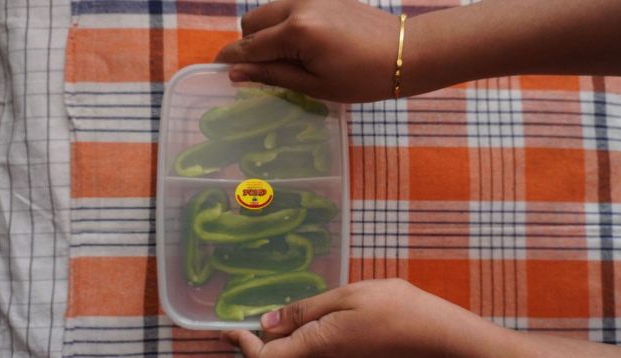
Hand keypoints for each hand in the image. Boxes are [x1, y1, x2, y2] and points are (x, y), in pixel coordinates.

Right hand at [216, 0, 399, 102]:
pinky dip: (283, 24)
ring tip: (289, 58)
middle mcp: (299, 5)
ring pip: (267, 11)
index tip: (217, 71)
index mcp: (297, 32)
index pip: (249, 46)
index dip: (230, 60)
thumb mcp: (315, 85)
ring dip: (266, 33)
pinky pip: (287, 6)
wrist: (403, 53)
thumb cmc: (363, 79)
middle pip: (251, 22)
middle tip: (265, 71)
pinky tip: (304, 44)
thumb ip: (272, 75)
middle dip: (250, 46)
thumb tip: (235, 73)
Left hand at [221, 278, 487, 357]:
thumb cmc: (392, 308)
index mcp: (316, 347)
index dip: (241, 346)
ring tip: (276, 313)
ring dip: (276, 343)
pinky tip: (307, 320)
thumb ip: (302, 311)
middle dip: (254, 344)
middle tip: (245, 316)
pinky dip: (297, 344)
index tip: (228, 327)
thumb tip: (265, 323)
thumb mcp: (344, 298)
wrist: (435, 336)